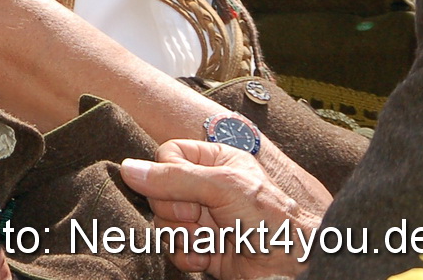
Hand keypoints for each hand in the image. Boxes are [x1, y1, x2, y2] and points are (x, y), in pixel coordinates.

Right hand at [121, 139, 328, 279]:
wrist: (293, 267)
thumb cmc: (274, 221)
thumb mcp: (224, 187)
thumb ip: (174, 177)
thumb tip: (128, 169)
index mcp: (216, 160)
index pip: (167, 155)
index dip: (168, 175)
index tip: (189, 194)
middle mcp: (207, 187)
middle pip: (158, 191)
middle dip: (175, 211)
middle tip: (199, 218)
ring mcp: (204, 219)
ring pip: (162, 221)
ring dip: (182, 236)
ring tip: (210, 241)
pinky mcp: (203, 248)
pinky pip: (173, 247)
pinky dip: (188, 255)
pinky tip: (209, 258)